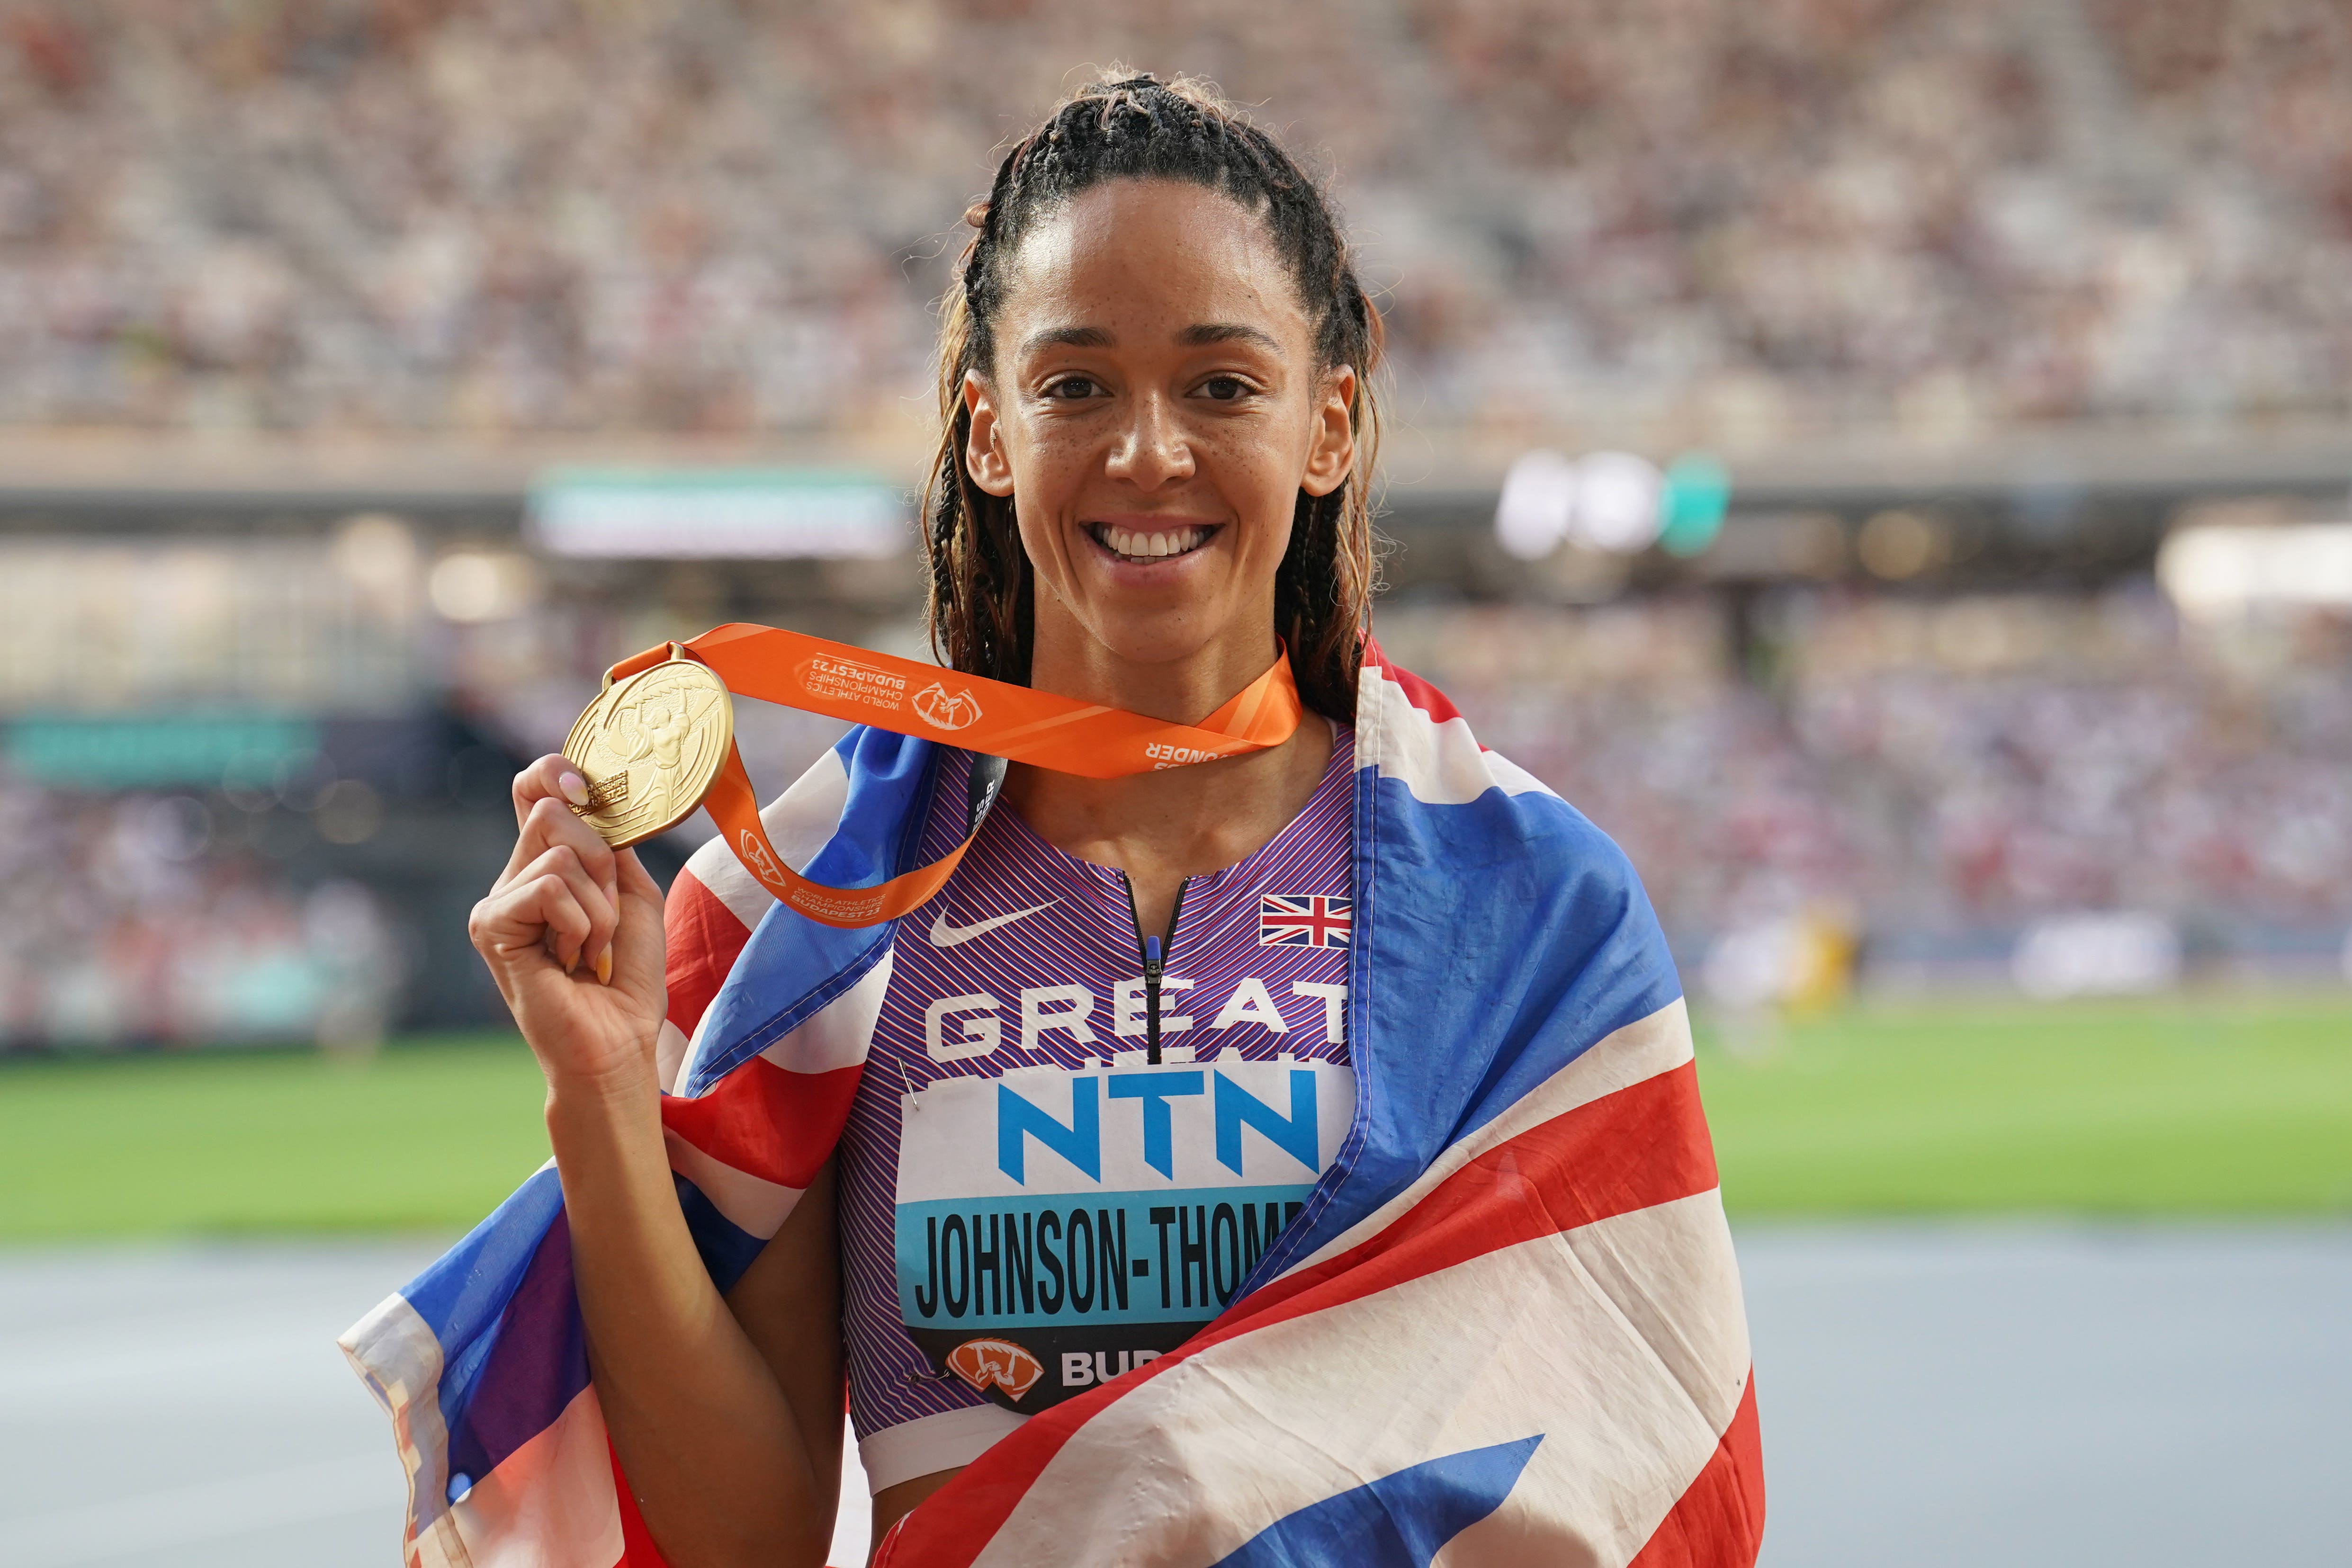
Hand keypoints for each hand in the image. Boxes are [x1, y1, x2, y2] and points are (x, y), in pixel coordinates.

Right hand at [469, 754, 668, 1095]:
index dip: (555, 772)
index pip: (533, 789)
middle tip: (605, 917)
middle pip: (552, 811)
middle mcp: (514, 877)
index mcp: (546, 864)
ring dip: (597, 904)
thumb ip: (612, 844)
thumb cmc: (627, 976)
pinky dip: (579, 922)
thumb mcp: (633, 895)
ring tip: (591, 948)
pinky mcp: (490, 925)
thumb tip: (590, 799)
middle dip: (601, 862)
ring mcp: (496, 901)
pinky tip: (572, 959)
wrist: (617, 1041)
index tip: (585, 788)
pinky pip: (549, 887)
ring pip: (557, 851)